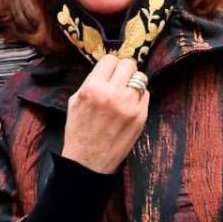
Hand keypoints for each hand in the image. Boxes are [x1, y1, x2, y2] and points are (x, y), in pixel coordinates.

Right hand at [61, 56, 149, 173]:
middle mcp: (113, 94)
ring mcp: (129, 106)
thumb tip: (107, 67)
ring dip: (134, 81)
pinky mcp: (141, 117)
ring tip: (126, 91)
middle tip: (119, 78)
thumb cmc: (79, 131)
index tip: (109, 70)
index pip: (110, 59)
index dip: (109, 64)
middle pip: (128, 64)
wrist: (88, 162)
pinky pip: (146, 95)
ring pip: (141, 77)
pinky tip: (130, 104)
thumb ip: (91, 81)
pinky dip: (139, 96)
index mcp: (93, 88)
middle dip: (123, 70)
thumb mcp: (75, 101)